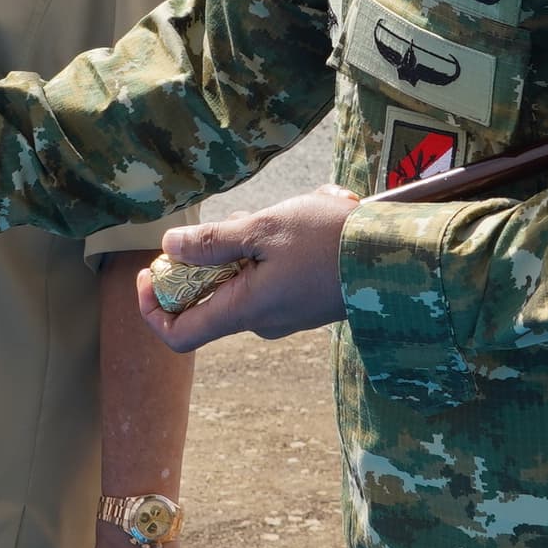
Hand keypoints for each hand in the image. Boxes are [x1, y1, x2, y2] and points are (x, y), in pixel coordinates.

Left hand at [136, 188, 356, 352]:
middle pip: (212, 294)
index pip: (179, 334)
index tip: (149, 272)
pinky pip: (273, 275)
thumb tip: (170, 247)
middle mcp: (263, 322)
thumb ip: (212, 242)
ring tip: (287, 212)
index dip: (152, 308)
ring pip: (245, 276)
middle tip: (240, 219)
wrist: (398, 256)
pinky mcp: (306, 301)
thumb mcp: (263, 229)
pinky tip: (306, 220)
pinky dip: (275, 248)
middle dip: (214, 252)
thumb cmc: (330, 240)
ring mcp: (287, 314)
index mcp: (245, 311)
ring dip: (250, 242)